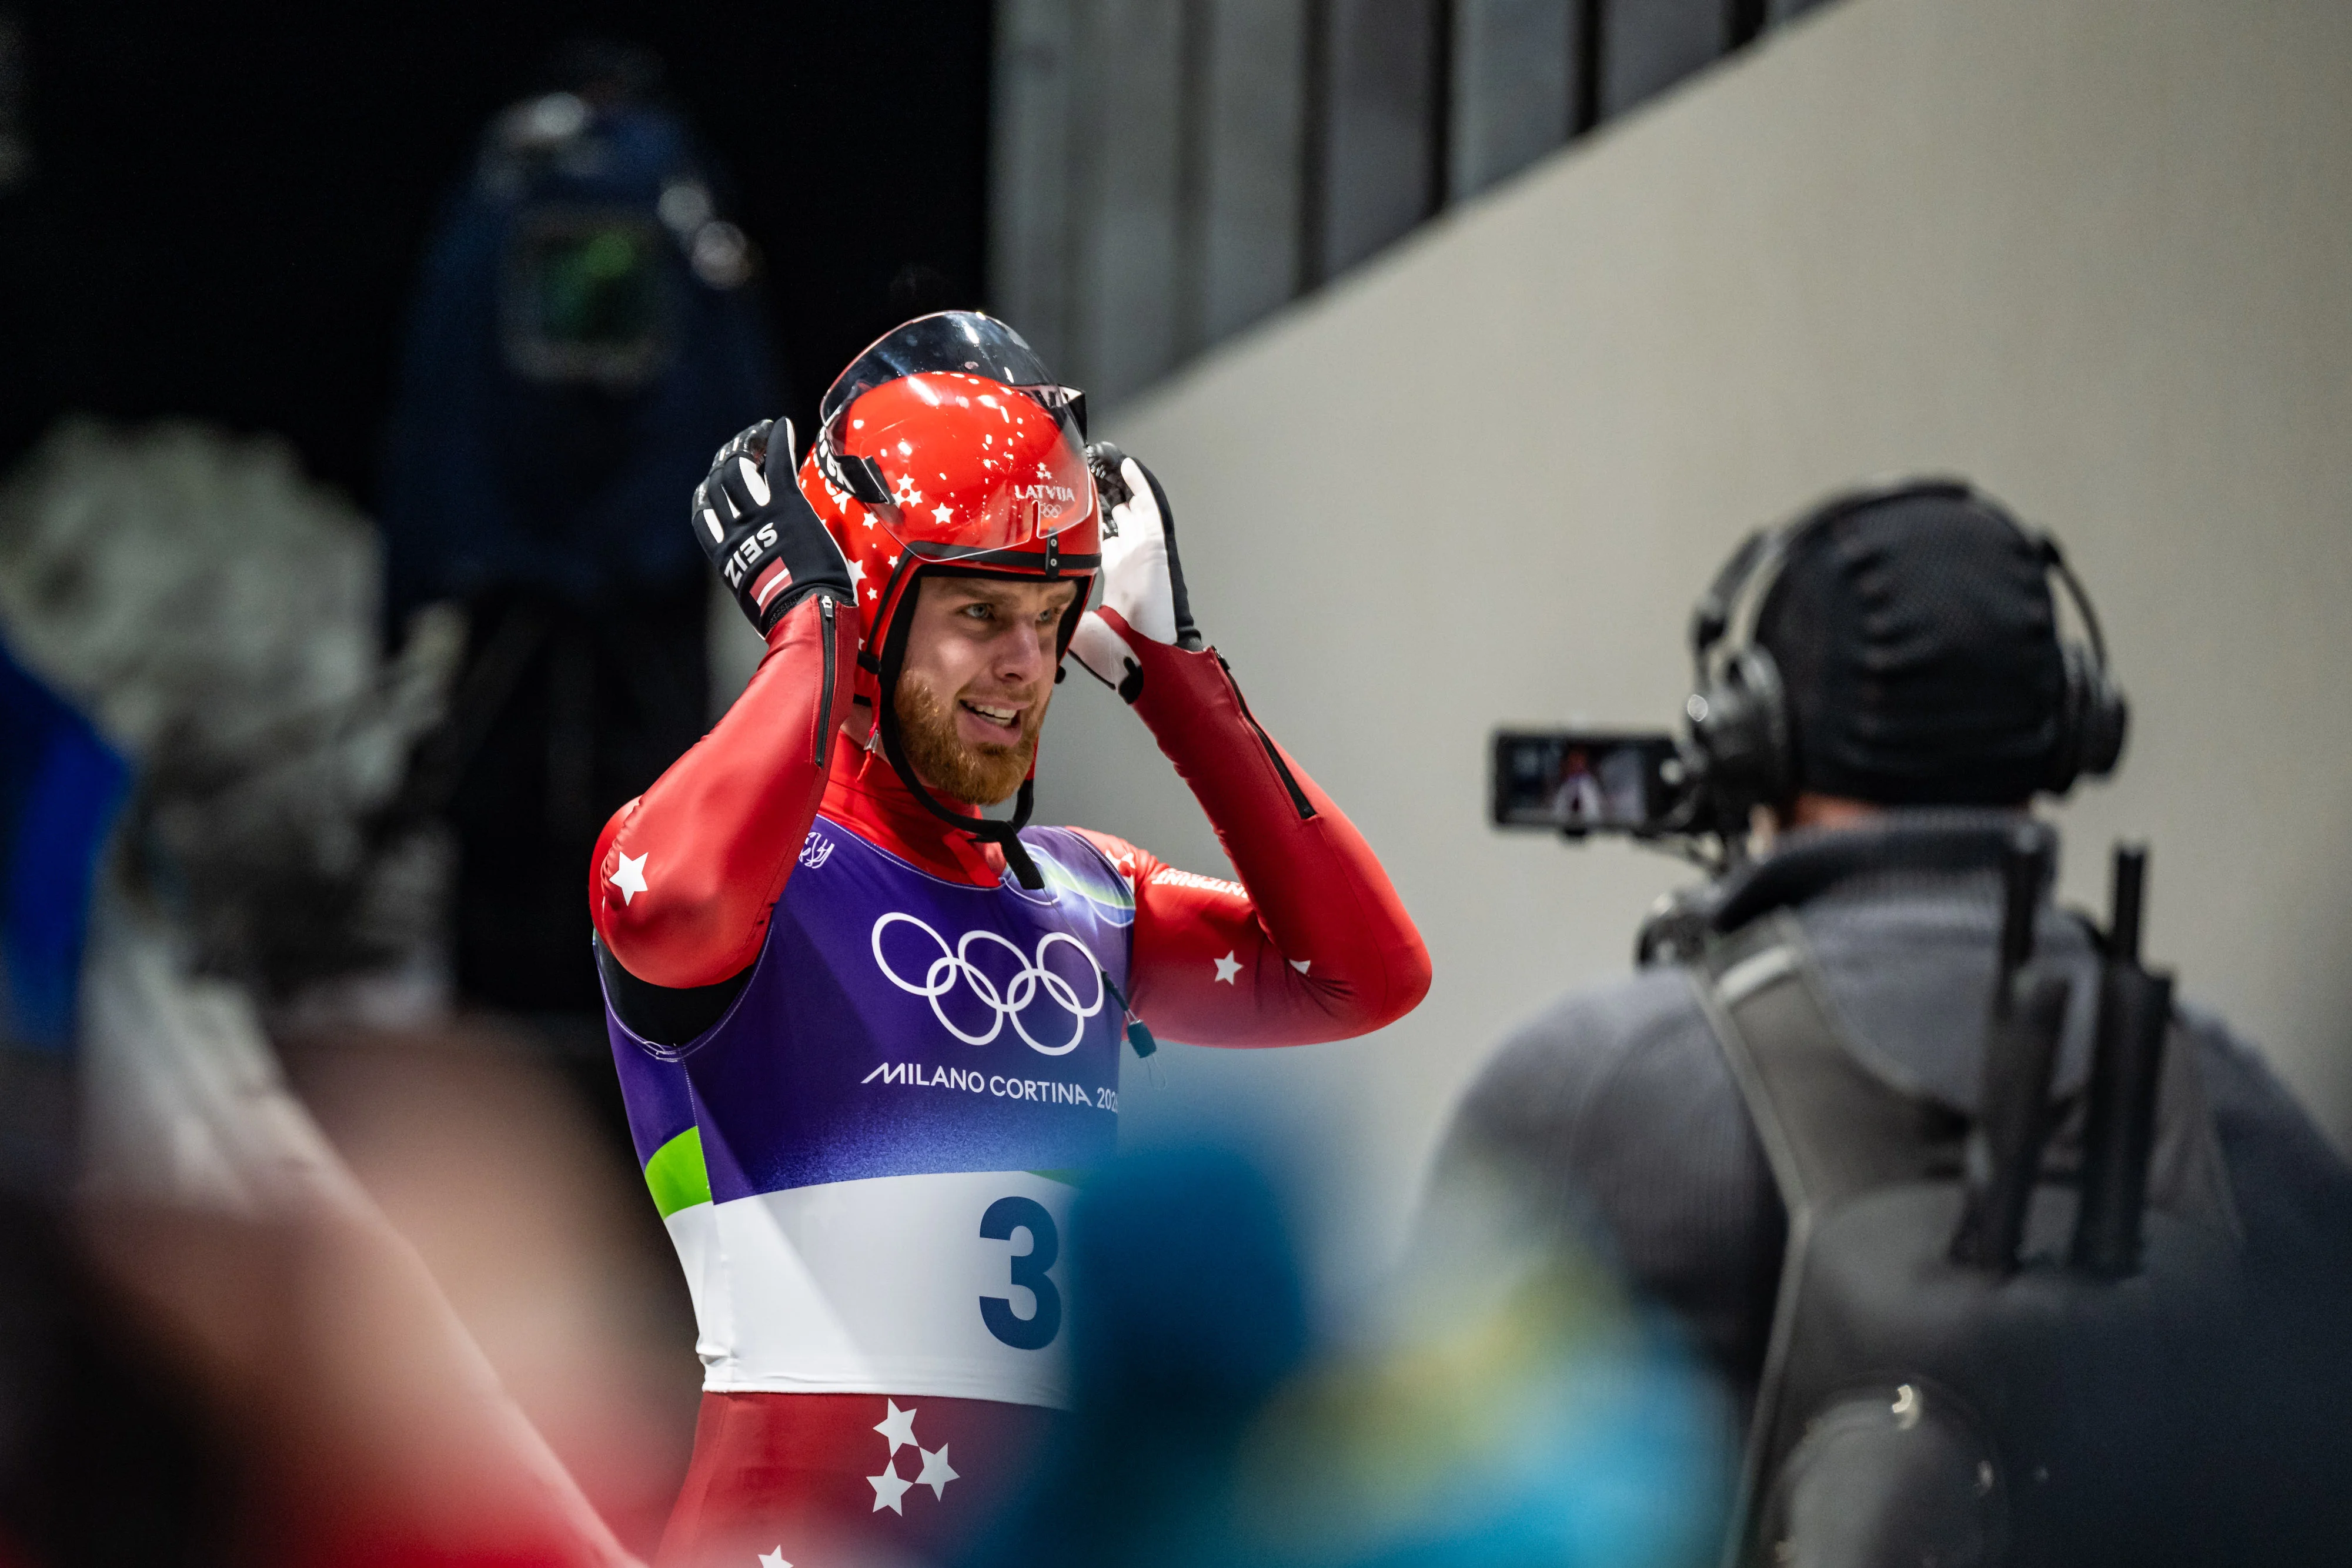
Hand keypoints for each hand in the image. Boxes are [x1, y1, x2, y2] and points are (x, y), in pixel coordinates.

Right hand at [693, 419, 854, 636]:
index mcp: (724, 554)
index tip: (718, 478)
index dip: (708, 489)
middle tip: (746, 446)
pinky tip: (781, 425)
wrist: (807, 616)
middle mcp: (734, 530)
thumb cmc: (789, 617)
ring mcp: (759, 516)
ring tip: (758, 434)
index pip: (702, 511)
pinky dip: (777, 440)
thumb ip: (752, 577)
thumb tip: (761, 579)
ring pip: (738, 468)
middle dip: (727, 458)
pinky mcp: (786, 506)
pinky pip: (776, 464)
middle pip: (718, 482)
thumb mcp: (756, 598)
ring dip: (746, 445)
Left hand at [1070, 445, 1200, 697]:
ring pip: (1130, 509)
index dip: (1088, 528)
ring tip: (1104, 463)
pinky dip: (1139, 485)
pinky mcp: (1156, 546)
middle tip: (1086, 480)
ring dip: (1117, 487)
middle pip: (1116, 521)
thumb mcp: (1081, 630)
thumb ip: (1061, 619)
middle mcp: (1129, 560)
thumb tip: (1032, 622)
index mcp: (1116, 578)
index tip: (1071, 514)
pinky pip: (1149, 508)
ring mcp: (1143, 551)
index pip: (1101, 544)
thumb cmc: (1123, 652)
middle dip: (1102, 502)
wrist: (1148, 658)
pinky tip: (1125, 467)